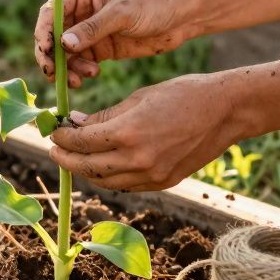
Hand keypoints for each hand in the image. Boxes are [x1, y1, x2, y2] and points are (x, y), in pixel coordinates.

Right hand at [34, 0, 203, 87]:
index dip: (43, 32)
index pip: (50, 11)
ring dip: (67, 67)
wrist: (183, 16)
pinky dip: (80, 72)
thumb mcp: (123, 13)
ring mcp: (90, 32)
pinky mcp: (101, 49)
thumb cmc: (154, 2)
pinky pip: (81, 63)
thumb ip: (93, 29)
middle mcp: (80, 11)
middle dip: (51, 55)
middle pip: (53, 35)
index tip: (45, 52)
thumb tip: (63, 44)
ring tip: (80, 79)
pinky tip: (91, 75)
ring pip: (65, 53)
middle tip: (54, 73)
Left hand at [47, 74, 253, 191]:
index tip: (53, 131)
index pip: (81, 142)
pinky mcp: (163, 182)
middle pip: (87, 167)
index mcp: (128, 133)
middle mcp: (137, 160)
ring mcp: (152, 175)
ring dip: (85, 170)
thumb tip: (74, 122)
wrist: (225, 111)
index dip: (62, 138)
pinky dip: (109, 177)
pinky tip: (103, 164)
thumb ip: (105, 115)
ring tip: (75, 157)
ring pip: (105, 181)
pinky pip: (126, 185)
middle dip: (66, 159)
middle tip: (54, 149)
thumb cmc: (182, 94)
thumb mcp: (138, 97)